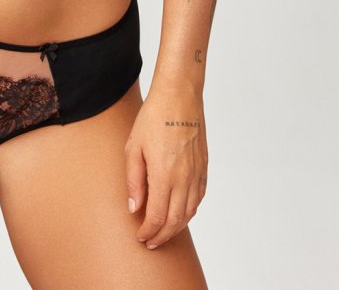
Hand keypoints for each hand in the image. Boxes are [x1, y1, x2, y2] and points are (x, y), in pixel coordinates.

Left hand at [124, 84, 207, 249]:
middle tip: (150, 241)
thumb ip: (134, 180)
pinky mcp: (204, 166)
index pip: (158, 217)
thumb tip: (135, 208)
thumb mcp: (134, 147)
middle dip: (162, 236)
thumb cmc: (153, 117)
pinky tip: (180, 211)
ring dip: (176, 227)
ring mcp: (196, 173)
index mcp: (164, 175)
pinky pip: (199, 197)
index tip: (140, 236)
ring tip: (163, 231)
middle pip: (175, 221)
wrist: (179, 96)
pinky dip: (190, 211)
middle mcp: (184, 178)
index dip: (148, 231)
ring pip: (190, 212)